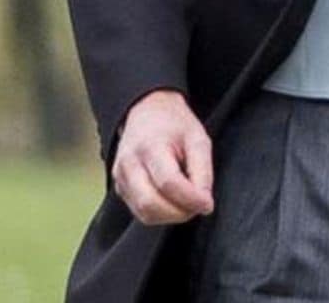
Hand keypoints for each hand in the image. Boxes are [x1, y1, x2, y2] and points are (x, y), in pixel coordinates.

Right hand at [112, 88, 215, 225]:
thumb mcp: (198, 139)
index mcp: (150, 146)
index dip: (191, 199)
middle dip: (180, 213)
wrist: (147, 111)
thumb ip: (203, 171)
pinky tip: (173, 201)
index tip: (208, 204)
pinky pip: (140, 212)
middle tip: (199, 206)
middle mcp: (129, 164)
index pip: (168, 183)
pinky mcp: (119, 188)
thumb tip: (204, 204)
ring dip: (170, 216)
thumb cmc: (176, 125)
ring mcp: (120, 177)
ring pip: (144, 214)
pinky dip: (160, 214)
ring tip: (187, 203)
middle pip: (151, 204)